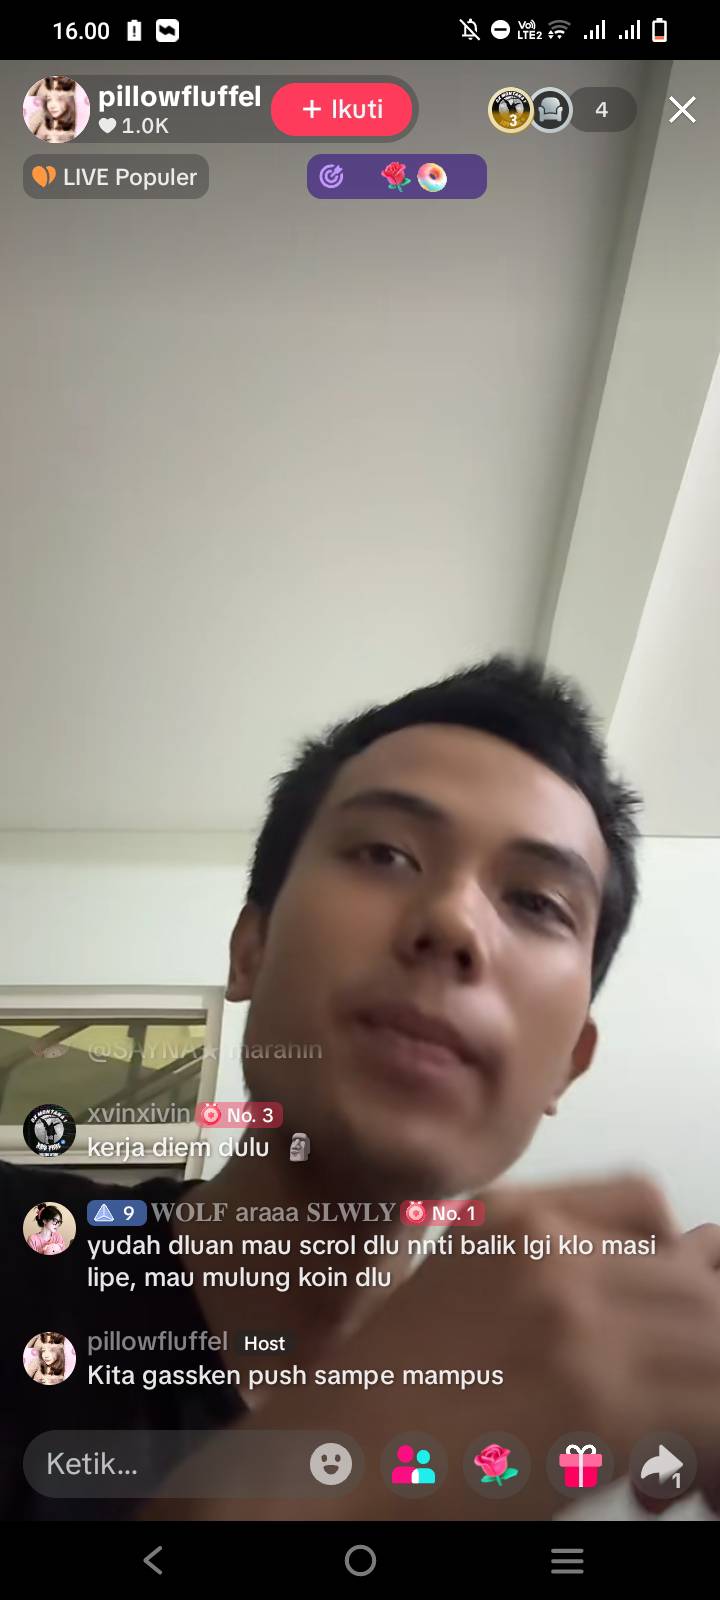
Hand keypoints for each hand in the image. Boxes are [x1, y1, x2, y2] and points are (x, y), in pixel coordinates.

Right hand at [145, 1175, 719, 1520]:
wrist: (320, 1459)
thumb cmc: (377, 1395)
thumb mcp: (453, 1295)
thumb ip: (540, 1281)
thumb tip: (635, 1296)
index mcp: (515, 1221)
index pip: (647, 1203)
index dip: (679, 1261)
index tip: (681, 1315)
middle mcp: (552, 1254)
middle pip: (692, 1276)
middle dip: (708, 1341)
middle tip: (696, 1404)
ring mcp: (577, 1320)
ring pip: (713, 1337)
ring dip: (714, 1394)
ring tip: (700, 1455)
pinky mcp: (595, 1399)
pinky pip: (710, 1407)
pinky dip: (714, 1446)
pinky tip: (685, 1480)